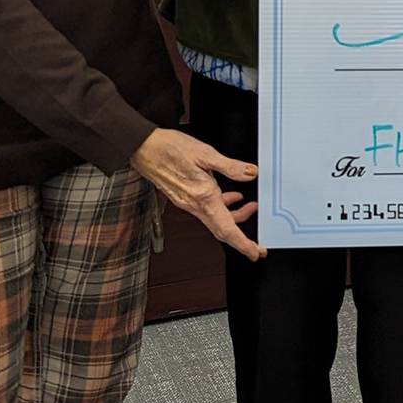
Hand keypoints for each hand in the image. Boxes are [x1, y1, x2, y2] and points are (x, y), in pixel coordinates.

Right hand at [131, 128, 265, 260]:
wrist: (144, 149)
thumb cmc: (169, 149)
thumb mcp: (206, 153)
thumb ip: (231, 166)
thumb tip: (250, 173)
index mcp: (203, 196)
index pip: (226, 228)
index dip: (243, 243)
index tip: (255, 253)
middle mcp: (194, 204)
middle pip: (222, 230)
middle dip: (242, 239)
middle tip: (258, 244)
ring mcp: (188, 203)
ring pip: (215, 220)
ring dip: (235, 218)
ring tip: (251, 206)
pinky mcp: (185, 198)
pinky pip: (207, 210)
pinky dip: (223, 207)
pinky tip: (231, 196)